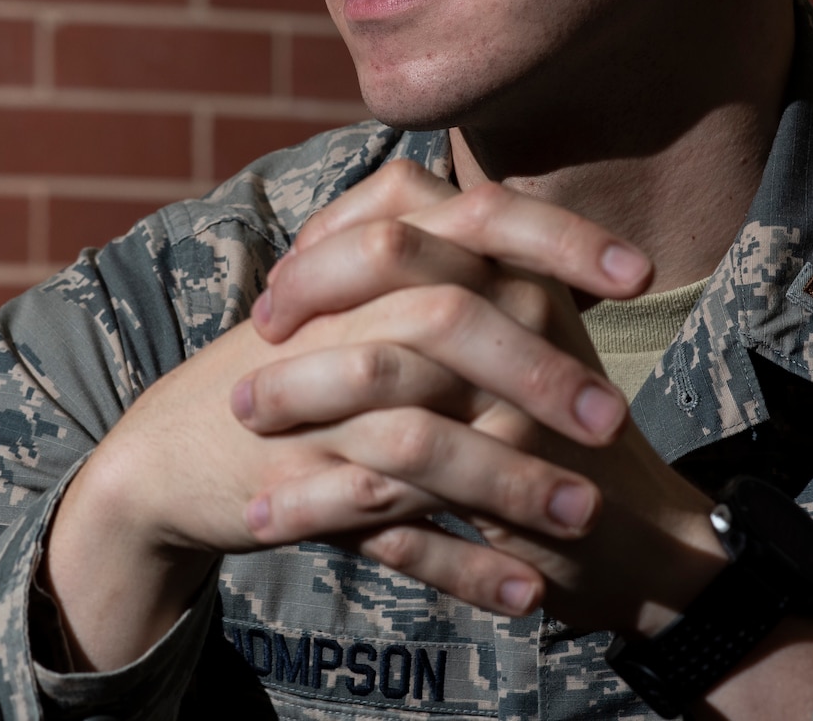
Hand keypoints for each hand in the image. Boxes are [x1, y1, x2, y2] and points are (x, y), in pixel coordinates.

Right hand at [42, 162, 642, 668]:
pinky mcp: (298, 489)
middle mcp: (338, 324)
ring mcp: (313, 410)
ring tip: (583, 519)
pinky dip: (462, 566)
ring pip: (421, 437)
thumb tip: (528, 238)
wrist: (170, 448)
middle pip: (447, 322)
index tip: (641, 275)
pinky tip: (527, 591)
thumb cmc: (286, 365)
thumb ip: (434, 257)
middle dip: (540, 374)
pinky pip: (387, 529)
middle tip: (611, 425)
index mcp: (367, 261)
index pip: (474, 221)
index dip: (558, 239)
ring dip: (510, 484)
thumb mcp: (351, 295)